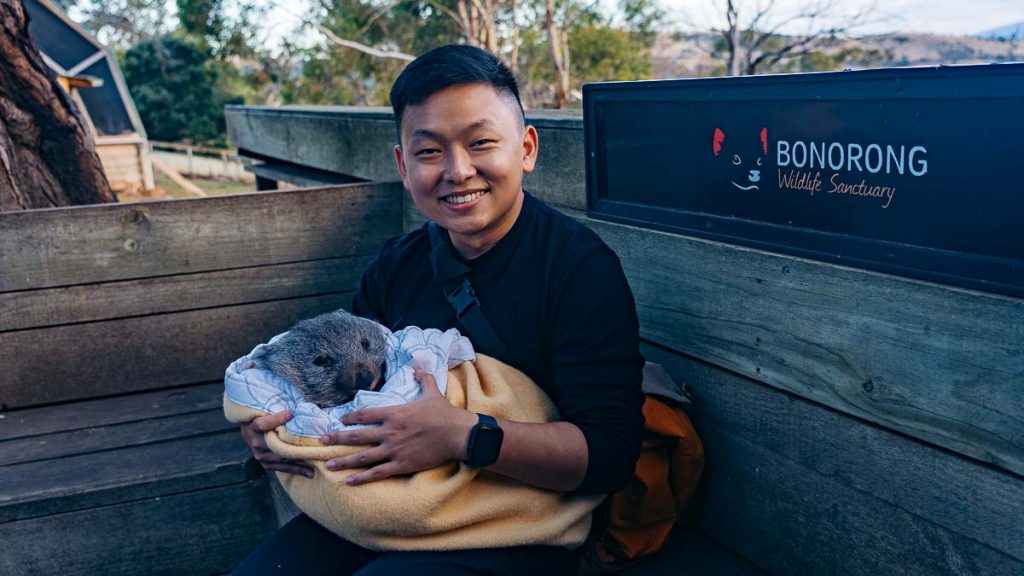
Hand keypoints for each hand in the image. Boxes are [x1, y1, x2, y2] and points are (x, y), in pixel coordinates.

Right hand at [240, 410, 313, 477]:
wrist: (249, 430)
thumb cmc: (263, 416)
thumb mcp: (266, 410)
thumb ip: (277, 409)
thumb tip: (296, 409)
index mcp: (253, 426)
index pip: (263, 424)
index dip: (276, 419)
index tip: (291, 413)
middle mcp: (255, 442)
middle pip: (276, 446)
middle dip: (296, 447)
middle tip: (314, 448)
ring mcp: (260, 455)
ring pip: (282, 460)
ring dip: (300, 462)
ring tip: (316, 463)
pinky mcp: (265, 463)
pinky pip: (282, 468)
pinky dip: (296, 470)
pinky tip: (310, 472)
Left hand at [319, 369, 475, 484]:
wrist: (457, 434)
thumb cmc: (444, 413)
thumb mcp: (432, 392)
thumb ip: (423, 379)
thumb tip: (418, 367)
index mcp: (394, 413)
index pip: (365, 414)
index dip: (350, 417)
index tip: (339, 419)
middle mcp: (389, 431)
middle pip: (357, 436)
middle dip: (337, 438)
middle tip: (321, 442)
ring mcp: (394, 450)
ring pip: (362, 456)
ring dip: (344, 460)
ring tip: (328, 465)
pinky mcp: (401, 464)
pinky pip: (377, 472)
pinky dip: (362, 477)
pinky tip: (348, 481)